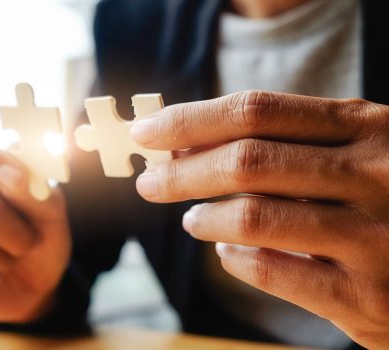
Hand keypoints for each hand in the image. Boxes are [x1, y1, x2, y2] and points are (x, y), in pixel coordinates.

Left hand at [131, 91, 388, 348]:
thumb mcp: (359, 151)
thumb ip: (288, 143)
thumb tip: (190, 146)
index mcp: (367, 128)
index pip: (256, 111)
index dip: (190, 120)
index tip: (147, 131)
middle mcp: (374, 174)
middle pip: (246, 161)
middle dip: (181, 172)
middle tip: (149, 183)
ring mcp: (374, 236)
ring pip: (253, 217)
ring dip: (205, 216)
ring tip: (192, 218)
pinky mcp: (367, 296)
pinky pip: (275, 273)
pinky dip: (236, 260)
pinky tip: (227, 251)